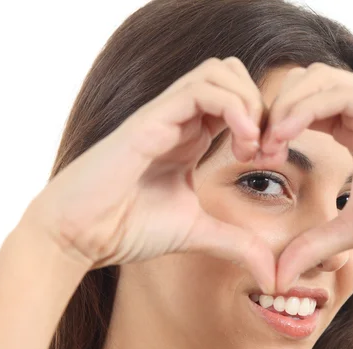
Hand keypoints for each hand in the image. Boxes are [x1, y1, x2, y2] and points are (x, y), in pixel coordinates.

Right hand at [21, 57, 275, 291]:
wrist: (80, 236)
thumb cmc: (127, 228)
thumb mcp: (197, 233)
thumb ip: (237, 244)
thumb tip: (272, 273)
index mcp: (191, 137)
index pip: (239, 102)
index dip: (266, 122)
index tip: (272, 159)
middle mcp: (180, 119)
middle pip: (233, 74)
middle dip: (263, 105)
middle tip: (265, 147)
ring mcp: (165, 115)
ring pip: (220, 71)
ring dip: (250, 103)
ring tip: (251, 145)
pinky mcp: (151, 120)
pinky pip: (200, 90)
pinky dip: (232, 107)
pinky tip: (241, 142)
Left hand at [256, 63, 352, 290]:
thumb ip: (316, 243)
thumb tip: (280, 274)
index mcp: (352, 127)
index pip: (298, 109)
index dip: (270, 128)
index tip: (252, 159)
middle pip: (299, 84)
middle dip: (270, 112)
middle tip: (253, 149)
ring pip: (314, 80)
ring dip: (283, 107)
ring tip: (268, 145)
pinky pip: (337, 92)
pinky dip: (306, 108)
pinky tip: (287, 137)